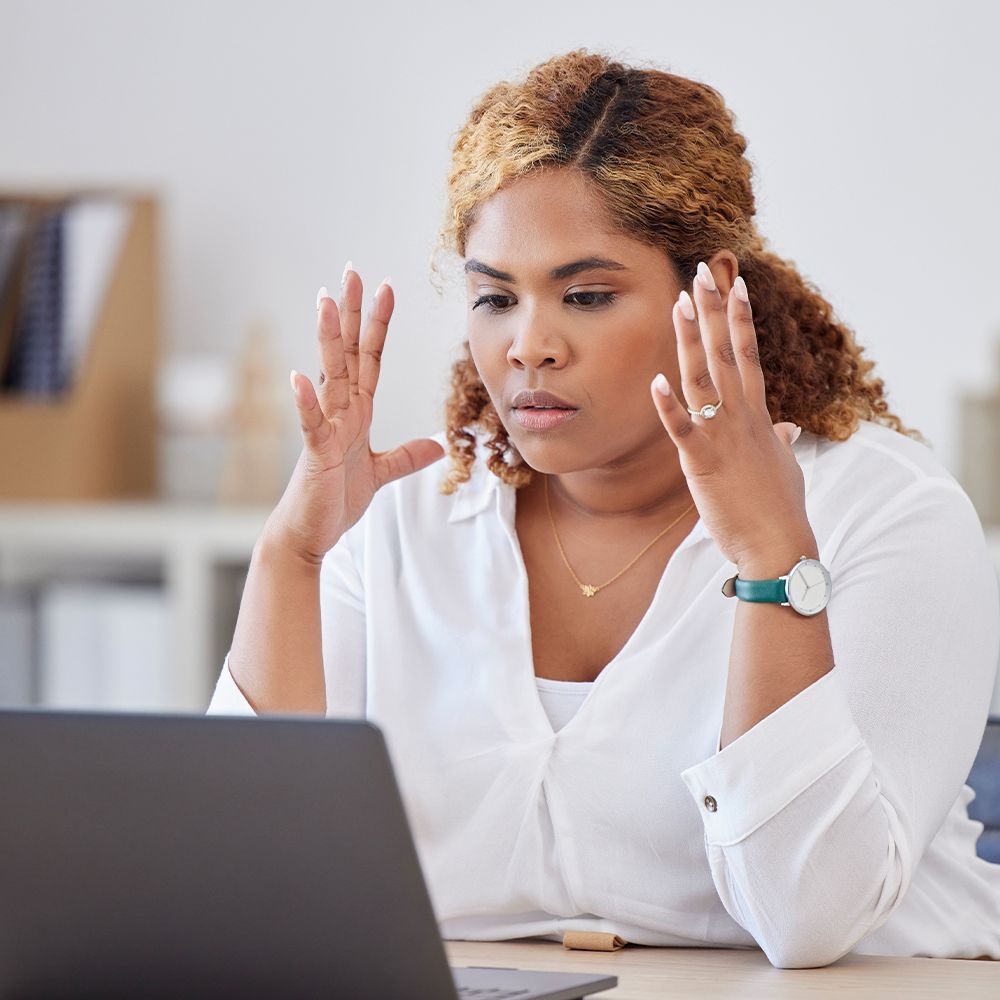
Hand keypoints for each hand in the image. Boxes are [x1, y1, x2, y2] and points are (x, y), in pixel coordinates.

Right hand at [268, 268, 445, 564]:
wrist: (308, 534)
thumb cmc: (335, 500)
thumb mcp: (381, 473)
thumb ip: (406, 456)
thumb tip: (437, 446)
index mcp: (356, 413)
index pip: (369, 358)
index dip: (378, 324)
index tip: (386, 287)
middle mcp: (339, 413)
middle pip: (348, 353)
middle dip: (352, 313)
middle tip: (352, 271)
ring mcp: (325, 430)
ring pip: (329, 376)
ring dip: (328, 340)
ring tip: (325, 302)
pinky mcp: (316, 454)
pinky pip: (311, 424)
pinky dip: (305, 403)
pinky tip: (299, 377)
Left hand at [649, 263, 811, 570]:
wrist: (779, 545)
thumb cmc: (780, 509)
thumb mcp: (782, 466)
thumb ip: (779, 440)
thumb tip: (786, 426)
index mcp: (758, 416)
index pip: (749, 355)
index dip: (740, 318)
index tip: (734, 283)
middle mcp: (742, 418)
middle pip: (727, 353)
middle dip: (714, 311)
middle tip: (703, 271)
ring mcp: (724, 438)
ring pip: (704, 379)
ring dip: (690, 341)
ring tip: (679, 303)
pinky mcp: (703, 463)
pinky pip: (683, 430)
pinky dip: (669, 406)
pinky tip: (655, 381)